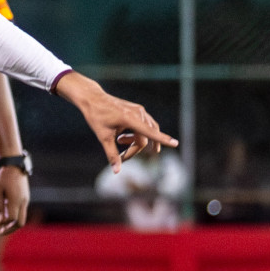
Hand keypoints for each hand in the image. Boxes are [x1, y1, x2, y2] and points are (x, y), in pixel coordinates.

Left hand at [0, 166, 29, 235]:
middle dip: (11, 229)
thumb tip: (0, 221)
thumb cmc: (4, 177)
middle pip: (20, 223)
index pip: (12, 219)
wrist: (15, 164)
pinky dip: (14, 215)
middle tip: (1, 231)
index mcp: (16, 200)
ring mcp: (26, 200)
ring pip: (22, 218)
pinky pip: (21, 211)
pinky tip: (5, 214)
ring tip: (1, 223)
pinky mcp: (26, 198)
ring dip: (12, 223)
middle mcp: (23, 202)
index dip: (4, 224)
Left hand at [55, 72, 176, 173]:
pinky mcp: (138, 110)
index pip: (149, 132)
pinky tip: (122, 136)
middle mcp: (138, 113)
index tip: (175, 143)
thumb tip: (116, 172)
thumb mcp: (103, 137)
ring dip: (136, 142)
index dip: (163, 139)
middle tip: (121, 157)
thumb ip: (112, 154)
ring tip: (120, 141)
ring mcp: (140, 111)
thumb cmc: (96, 117)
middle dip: (134, 150)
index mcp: (130, 119)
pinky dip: (137, 134)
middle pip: (145, 138)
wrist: (93, 99)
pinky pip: (144, 125)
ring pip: (146, 132)